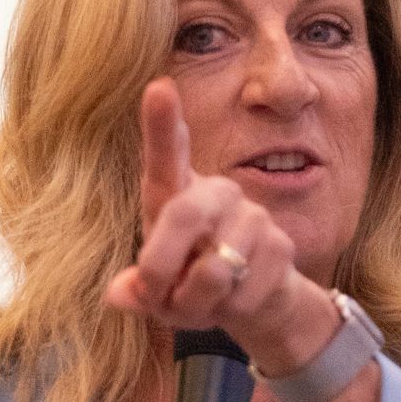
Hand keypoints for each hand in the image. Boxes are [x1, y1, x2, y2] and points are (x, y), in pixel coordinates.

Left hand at [103, 81, 340, 379]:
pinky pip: (243, 294)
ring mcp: (252, 215)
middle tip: (153, 294)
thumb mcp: (154, 292)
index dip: (162, 123)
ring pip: (214, 270)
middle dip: (160, 265)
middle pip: (184, 214)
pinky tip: (234, 302)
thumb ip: (136, 291)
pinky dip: (229, 313)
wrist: (250, 301)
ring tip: (201, 301)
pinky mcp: (280, 246)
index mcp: (175, 193)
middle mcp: (215, 192)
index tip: (159, 88)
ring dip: (198, 303)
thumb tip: (120, 295)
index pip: (167, 155)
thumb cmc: (188, 285)